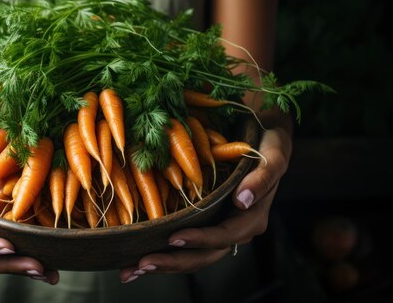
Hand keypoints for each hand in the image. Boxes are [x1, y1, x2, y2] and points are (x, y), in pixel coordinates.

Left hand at [119, 119, 291, 281]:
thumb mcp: (273, 153)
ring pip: (193, 256)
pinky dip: (164, 254)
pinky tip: (138, 259)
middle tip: (142, 263)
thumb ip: (263, 176)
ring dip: (164, 264)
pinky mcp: (206, 223)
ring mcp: (220, 228)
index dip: (200, 239)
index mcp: (252, 217)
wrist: (266, 136)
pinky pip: (186, 245)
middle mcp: (236, 229)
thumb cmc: (269, 142)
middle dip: (174, 262)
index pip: (224, 235)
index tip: (174, 238)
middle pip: (204, 254)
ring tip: (133, 270)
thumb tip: (243, 199)